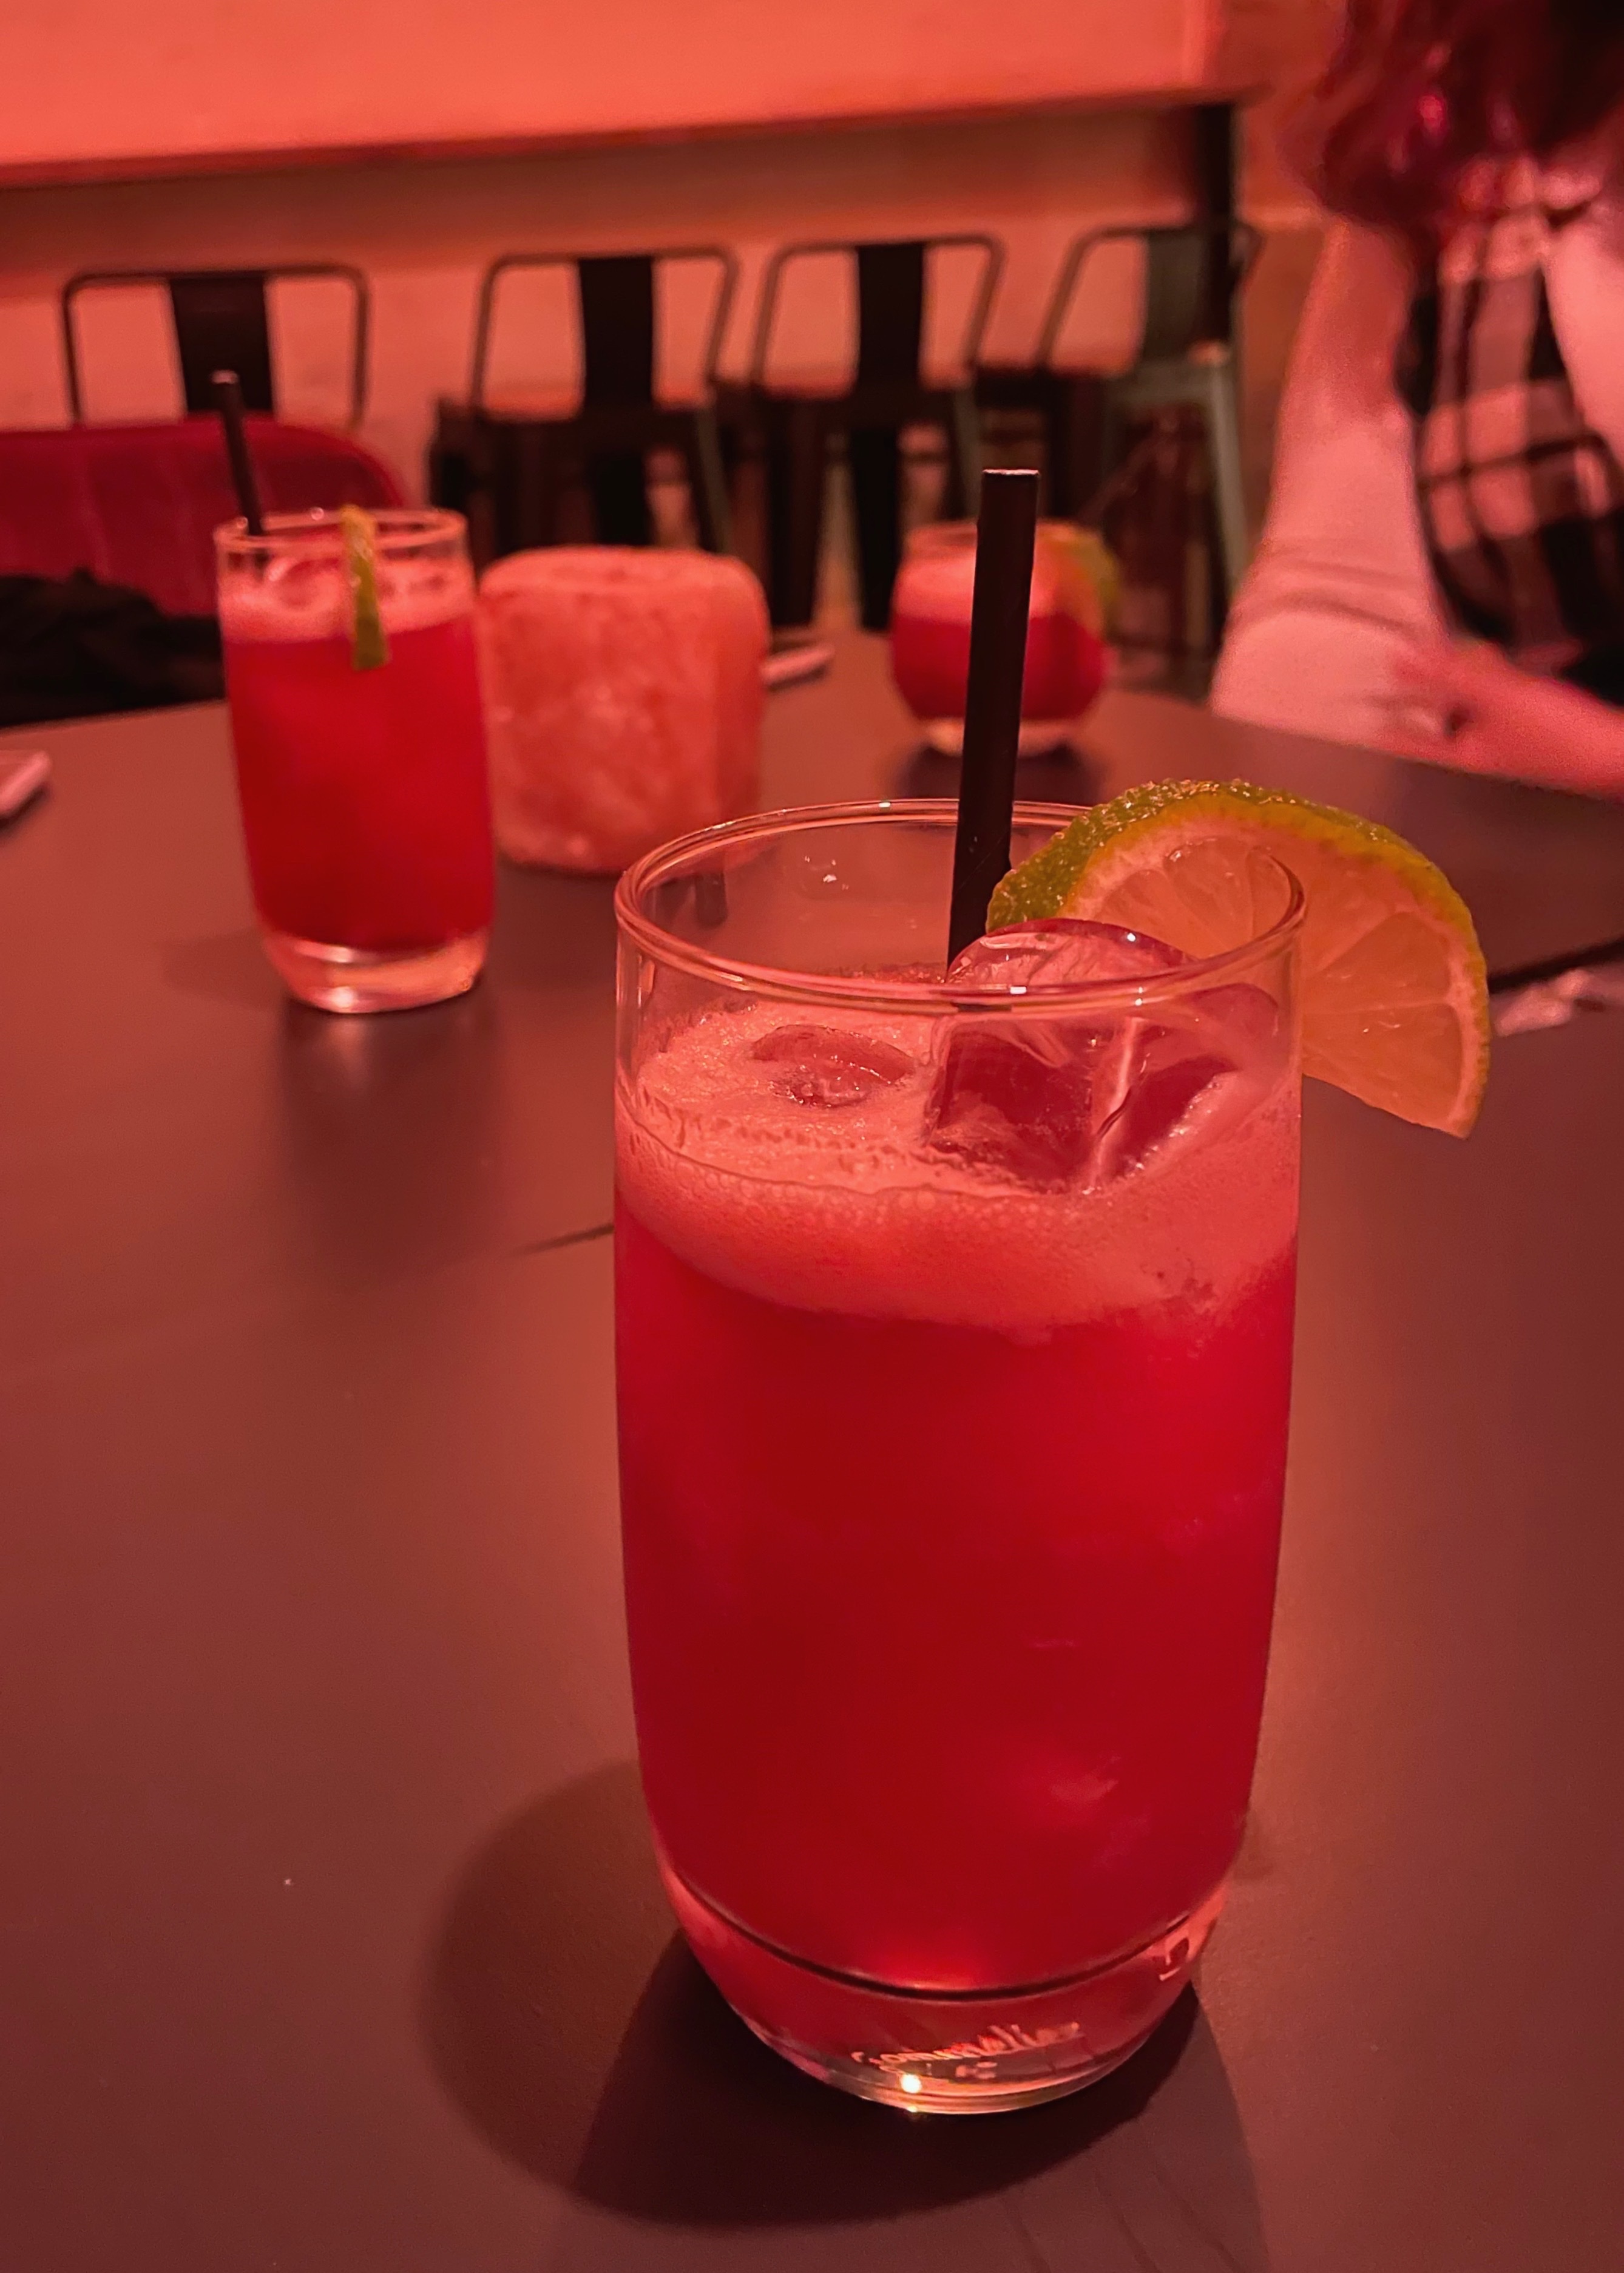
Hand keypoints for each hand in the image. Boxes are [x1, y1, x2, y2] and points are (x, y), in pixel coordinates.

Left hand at [1385, 642, 1623, 797]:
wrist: (1616, 750)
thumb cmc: (1553, 732)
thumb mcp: (1495, 699)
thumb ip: (1447, 677)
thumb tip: (1399, 659)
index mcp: (1464, 754)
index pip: (1412, 739)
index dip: (1387, 725)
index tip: (1359, 717)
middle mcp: (1480, 749)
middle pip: (1440, 717)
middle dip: (1423, 691)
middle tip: (1395, 666)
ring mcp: (1507, 737)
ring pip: (1469, 705)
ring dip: (1456, 678)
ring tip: (1436, 648)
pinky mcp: (1533, 721)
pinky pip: (1498, 698)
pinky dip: (1490, 677)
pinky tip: (1489, 654)